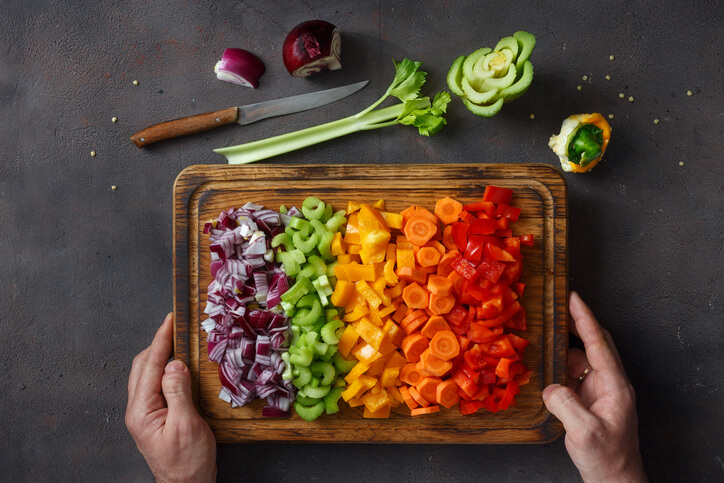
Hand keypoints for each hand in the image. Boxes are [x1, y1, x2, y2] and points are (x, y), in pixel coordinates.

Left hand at [126, 313, 216, 481]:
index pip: (151, 365)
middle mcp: (138, 410)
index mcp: (142, 410)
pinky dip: (165, 370)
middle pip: (143, 366)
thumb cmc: (188, 461)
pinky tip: (178, 367)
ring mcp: (144, 414)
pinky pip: (156, 385)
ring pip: (148, 375)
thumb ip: (178, 392)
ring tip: (177, 341)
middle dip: (158, 343)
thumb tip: (175, 364)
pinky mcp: (154, 418)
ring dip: (161, 356)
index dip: (162, 340)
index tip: (170, 320)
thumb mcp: (187, 425)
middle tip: (175, 326)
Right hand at [542, 292, 646, 482]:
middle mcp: (610, 385)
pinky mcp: (592, 402)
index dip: (585, 319)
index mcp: (615, 386)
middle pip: (595, 344)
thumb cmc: (607, 459)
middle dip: (578, 323)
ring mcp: (601, 393)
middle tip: (559, 306)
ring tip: (546, 338)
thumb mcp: (584, 432)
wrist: (615, 480)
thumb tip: (549, 387)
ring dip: (565, 349)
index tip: (574, 298)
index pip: (598, 343)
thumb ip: (565, 404)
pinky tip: (548, 370)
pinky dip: (561, 368)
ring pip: (583, 360)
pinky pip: (575, 376)